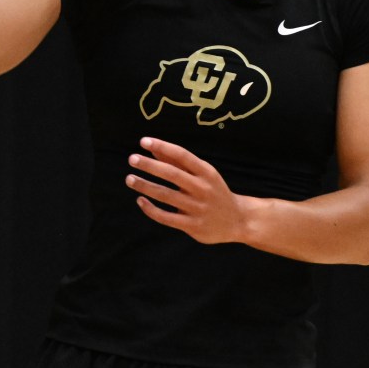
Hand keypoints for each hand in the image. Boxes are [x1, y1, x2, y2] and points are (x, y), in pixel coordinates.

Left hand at [126, 137, 244, 244]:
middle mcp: (202, 188)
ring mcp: (197, 208)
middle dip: (150, 165)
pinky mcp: (192, 225)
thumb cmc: (214, 191)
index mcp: (206, 172)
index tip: (144, 141)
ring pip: (166, 195)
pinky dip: (151, 209)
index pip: (182, 155)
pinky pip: (167, 217)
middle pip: (172, 174)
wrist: (238, 220)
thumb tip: (153, 149)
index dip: (162, 146)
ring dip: (145, 186)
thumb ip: (178, 162)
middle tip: (132, 158)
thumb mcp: (202, 174)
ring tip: (130, 179)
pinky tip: (140, 200)